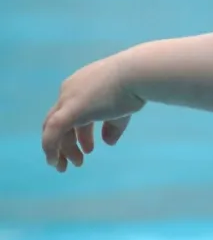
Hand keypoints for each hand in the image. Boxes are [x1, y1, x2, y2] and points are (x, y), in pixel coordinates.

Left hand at [42, 57, 144, 171]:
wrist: (135, 75)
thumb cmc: (133, 87)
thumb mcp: (122, 109)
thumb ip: (112, 126)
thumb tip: (108, 142)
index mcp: (81, 87)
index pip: (72, 113)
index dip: (79, 133)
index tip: (90, 149)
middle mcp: (69, 92)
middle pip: (60, 122)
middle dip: (68, 143)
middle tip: (79, 161)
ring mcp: (68, 100)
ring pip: (54, 129)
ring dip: (63, 149)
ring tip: (76, 164)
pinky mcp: (70, 110)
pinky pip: (53, 133)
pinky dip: (51, 148)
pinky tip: (54, 161)